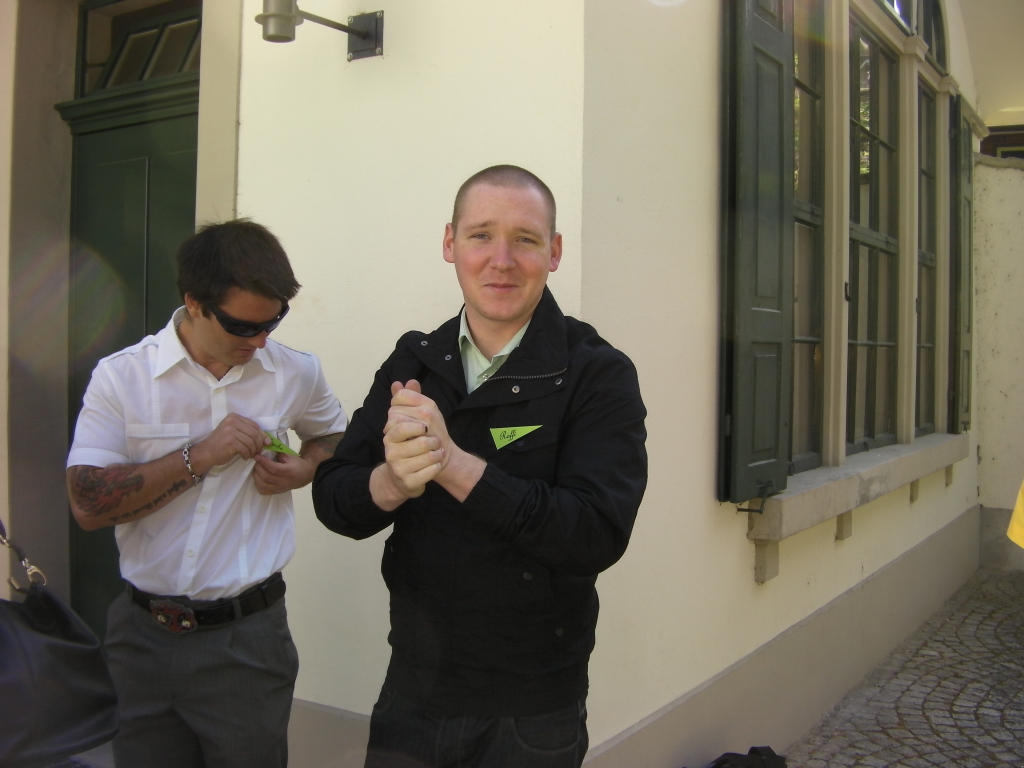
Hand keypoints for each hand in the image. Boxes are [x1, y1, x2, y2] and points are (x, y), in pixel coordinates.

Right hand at [188, 413, 268, 475]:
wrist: (205, 452)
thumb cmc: (221, 443)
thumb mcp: (233, 433)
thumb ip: (248, 432)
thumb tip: (268, 440)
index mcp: (234, 417)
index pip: (254, 425)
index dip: (262, 435)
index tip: (266, 443)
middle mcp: (232, 422)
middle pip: (254, 433)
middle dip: (259, 444)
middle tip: (258, 451)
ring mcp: (230, 431)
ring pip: (251, 442)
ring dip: (253, 450)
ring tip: (250, 455)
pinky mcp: (230, 442)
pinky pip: (245, 449)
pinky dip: (247, 454)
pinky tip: (244, 457)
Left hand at [252, 451, 315, 494]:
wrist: (304, 475)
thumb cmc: (297, 464)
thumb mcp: (291, 455)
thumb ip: (279, 453)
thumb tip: (266, 450)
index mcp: (289, 471)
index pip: (274, 468)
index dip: (264, 462)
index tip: (257, 456)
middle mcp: (284, 482)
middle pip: (267, 477)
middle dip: (258, 468)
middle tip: (256, 461)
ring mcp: (280, 488)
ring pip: (263, 486)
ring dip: (256, 476)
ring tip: (256, 469)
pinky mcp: (276, 492)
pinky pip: (263, 491)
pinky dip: (257, 484)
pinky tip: (258, 478)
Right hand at [379, 380, 444, 498]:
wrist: (406, 476)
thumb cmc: (410, 444)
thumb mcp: (409, 421)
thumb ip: (407, 400)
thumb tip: (406, 381)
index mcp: (390, 435)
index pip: (403, 422)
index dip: (420, 424)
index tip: (426, 427)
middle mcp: (390, 451)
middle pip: (421, 440)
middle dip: (433, 440)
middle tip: (435, 441)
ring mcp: (398, 468)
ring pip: (428, 456)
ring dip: (438, 453)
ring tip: (437, 452)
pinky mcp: (409, 482)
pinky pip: (431, 471)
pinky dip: (438, 466)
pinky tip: (436, 464)